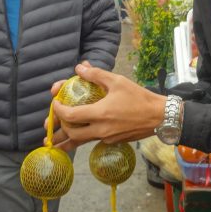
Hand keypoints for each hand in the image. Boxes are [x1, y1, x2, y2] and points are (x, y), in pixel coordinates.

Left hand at [50, 64, 166, 151]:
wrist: (159, 117)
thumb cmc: (139, 98)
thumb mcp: (117, 81)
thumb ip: (96, 74)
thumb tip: (80, 67)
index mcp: (100, 114)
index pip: (71, 115)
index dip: (58, 110)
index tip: (54, 103)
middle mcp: (101, 130)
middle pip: (72, 134)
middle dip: (59, 129)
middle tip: (51, 124)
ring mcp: (107, 138)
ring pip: (81, 142)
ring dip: (66, 141)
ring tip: (53, 144)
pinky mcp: (113, 142)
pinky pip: (93, 141)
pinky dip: (82, 138)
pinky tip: (80, 134)